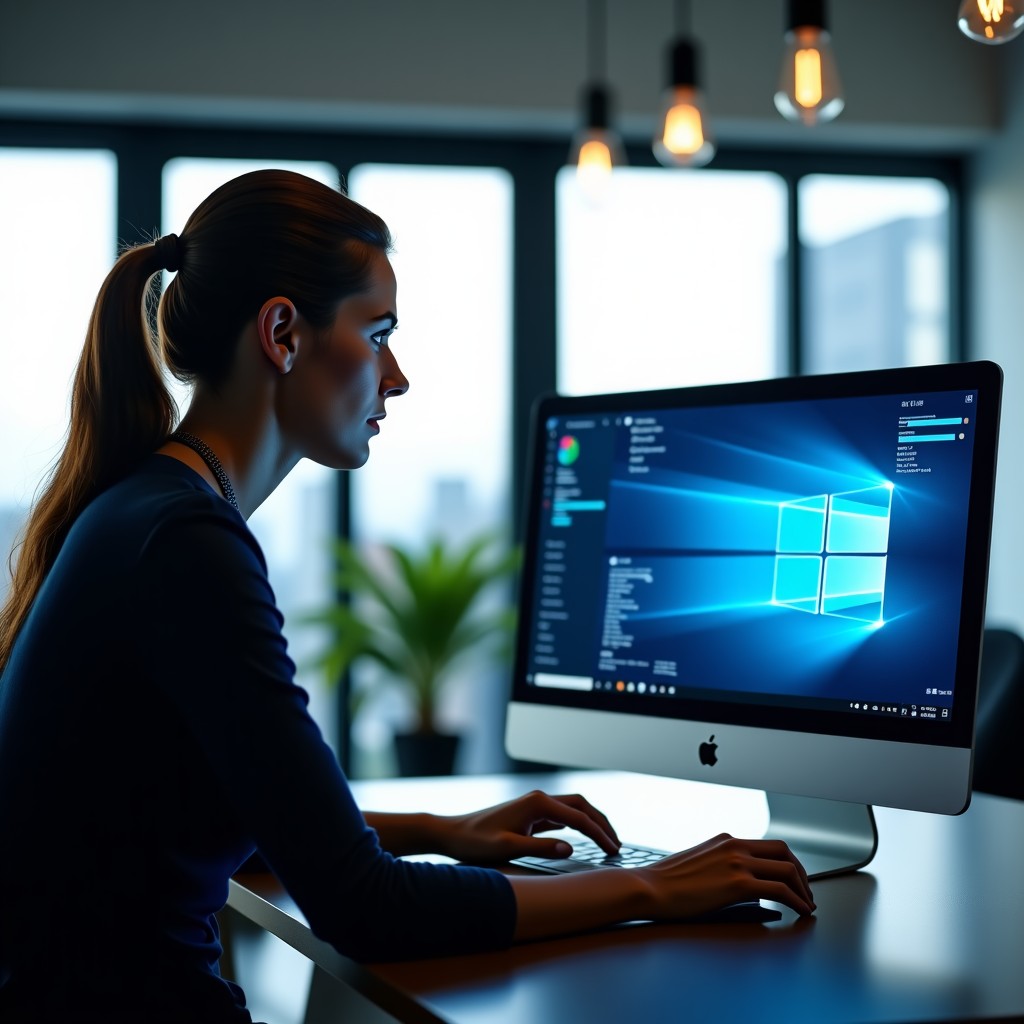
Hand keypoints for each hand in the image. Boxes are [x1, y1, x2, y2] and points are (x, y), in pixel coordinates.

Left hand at [433, 789, 620, 863]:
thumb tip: (570, 849)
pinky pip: (563, 816)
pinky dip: (578, 825)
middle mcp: (540, 799)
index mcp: (537, 804)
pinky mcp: (531, 814)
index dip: (599, 835)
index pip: (579, 818)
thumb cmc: (476, 841)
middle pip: (582, 806)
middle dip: (602, 823)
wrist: (453, 833)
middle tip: (617, 845)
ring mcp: (536, 805)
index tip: (613, 850)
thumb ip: (540, 848)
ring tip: (608, 842)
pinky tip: (585, 838)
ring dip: (592, 823)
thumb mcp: (507, 848)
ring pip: (574, 809)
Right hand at [636, 833, 815, 918]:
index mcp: (725, 840)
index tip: (794, 879)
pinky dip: (796, 900)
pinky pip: (780, 889)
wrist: (650, 888)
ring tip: (807, 905)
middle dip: (801, 873)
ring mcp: (737, 862)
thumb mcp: (699, 866)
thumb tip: (744, 886)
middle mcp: (734, 845)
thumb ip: (722, 868)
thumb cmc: (666, 883)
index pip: (768, 845)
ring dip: (803, 888)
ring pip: (787, 868)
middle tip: (806, 892)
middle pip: (784, 851)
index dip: (788, 862)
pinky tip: (800, 911)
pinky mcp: (738, 883)